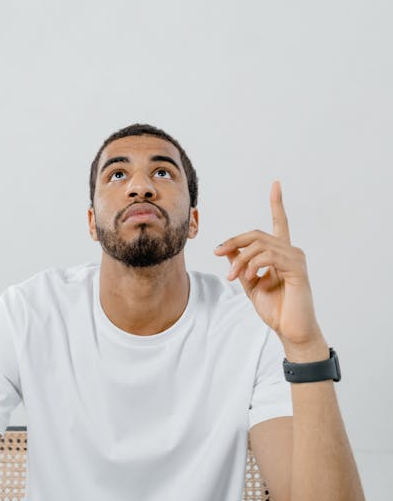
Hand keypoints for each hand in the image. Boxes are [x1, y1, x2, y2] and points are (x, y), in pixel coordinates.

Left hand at [214, 181, 322, 347]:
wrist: (291, 331)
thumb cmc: (276, 309)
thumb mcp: (251, 285)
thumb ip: (241, 265)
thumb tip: (228, 250)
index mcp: (281, 253)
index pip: (280, 222)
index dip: (277, 203)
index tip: (276, 184)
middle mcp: (291, 251)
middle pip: (257, 234)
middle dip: (234, 241)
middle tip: (217, 252)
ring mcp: (296, 258)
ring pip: (259, 245)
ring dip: (240, 259)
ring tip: (232, 275)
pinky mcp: (297, 268)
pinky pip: (269, 256)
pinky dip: (253, 264)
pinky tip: (249, 276)